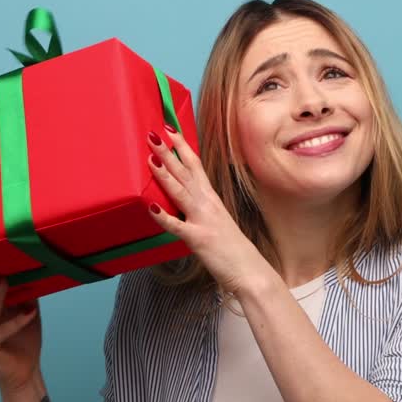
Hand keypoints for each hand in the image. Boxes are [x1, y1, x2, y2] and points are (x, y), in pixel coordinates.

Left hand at [144, 127, 271, 295]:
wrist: (251, 271)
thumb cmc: (233, 250)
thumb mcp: (216, 223)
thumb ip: (201, 212)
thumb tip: (185, 205)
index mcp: (211, 199)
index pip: (195, 166)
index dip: (182, 147)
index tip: (170, 130)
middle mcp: (208, 205)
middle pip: (186, 173)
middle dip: (169, 153)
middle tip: (153, 133)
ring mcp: (203, 220)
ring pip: (180, 192)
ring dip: (165, 174)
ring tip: (150, 157)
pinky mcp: (199, 239)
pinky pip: (178, 226)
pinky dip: (164, 217)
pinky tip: (151, 207)